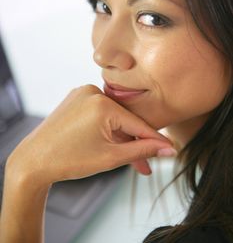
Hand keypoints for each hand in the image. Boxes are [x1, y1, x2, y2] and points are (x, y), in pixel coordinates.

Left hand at [8, 85, 174, 186]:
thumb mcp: (111, 157)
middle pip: (125, 121)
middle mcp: (92, 92)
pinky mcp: (75, 98)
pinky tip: (113, 145)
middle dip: (135, 145)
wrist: (33, 161)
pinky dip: (108, 129)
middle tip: (145, 167)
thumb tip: (168, 149)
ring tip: (129, 161)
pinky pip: (100, 114)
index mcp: (102, 104)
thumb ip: (142, 150)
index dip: (155, 140)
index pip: (138, 124)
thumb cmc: (69, 160)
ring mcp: (82, 93)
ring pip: (113, 118)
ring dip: (121, 138)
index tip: (172, 150)